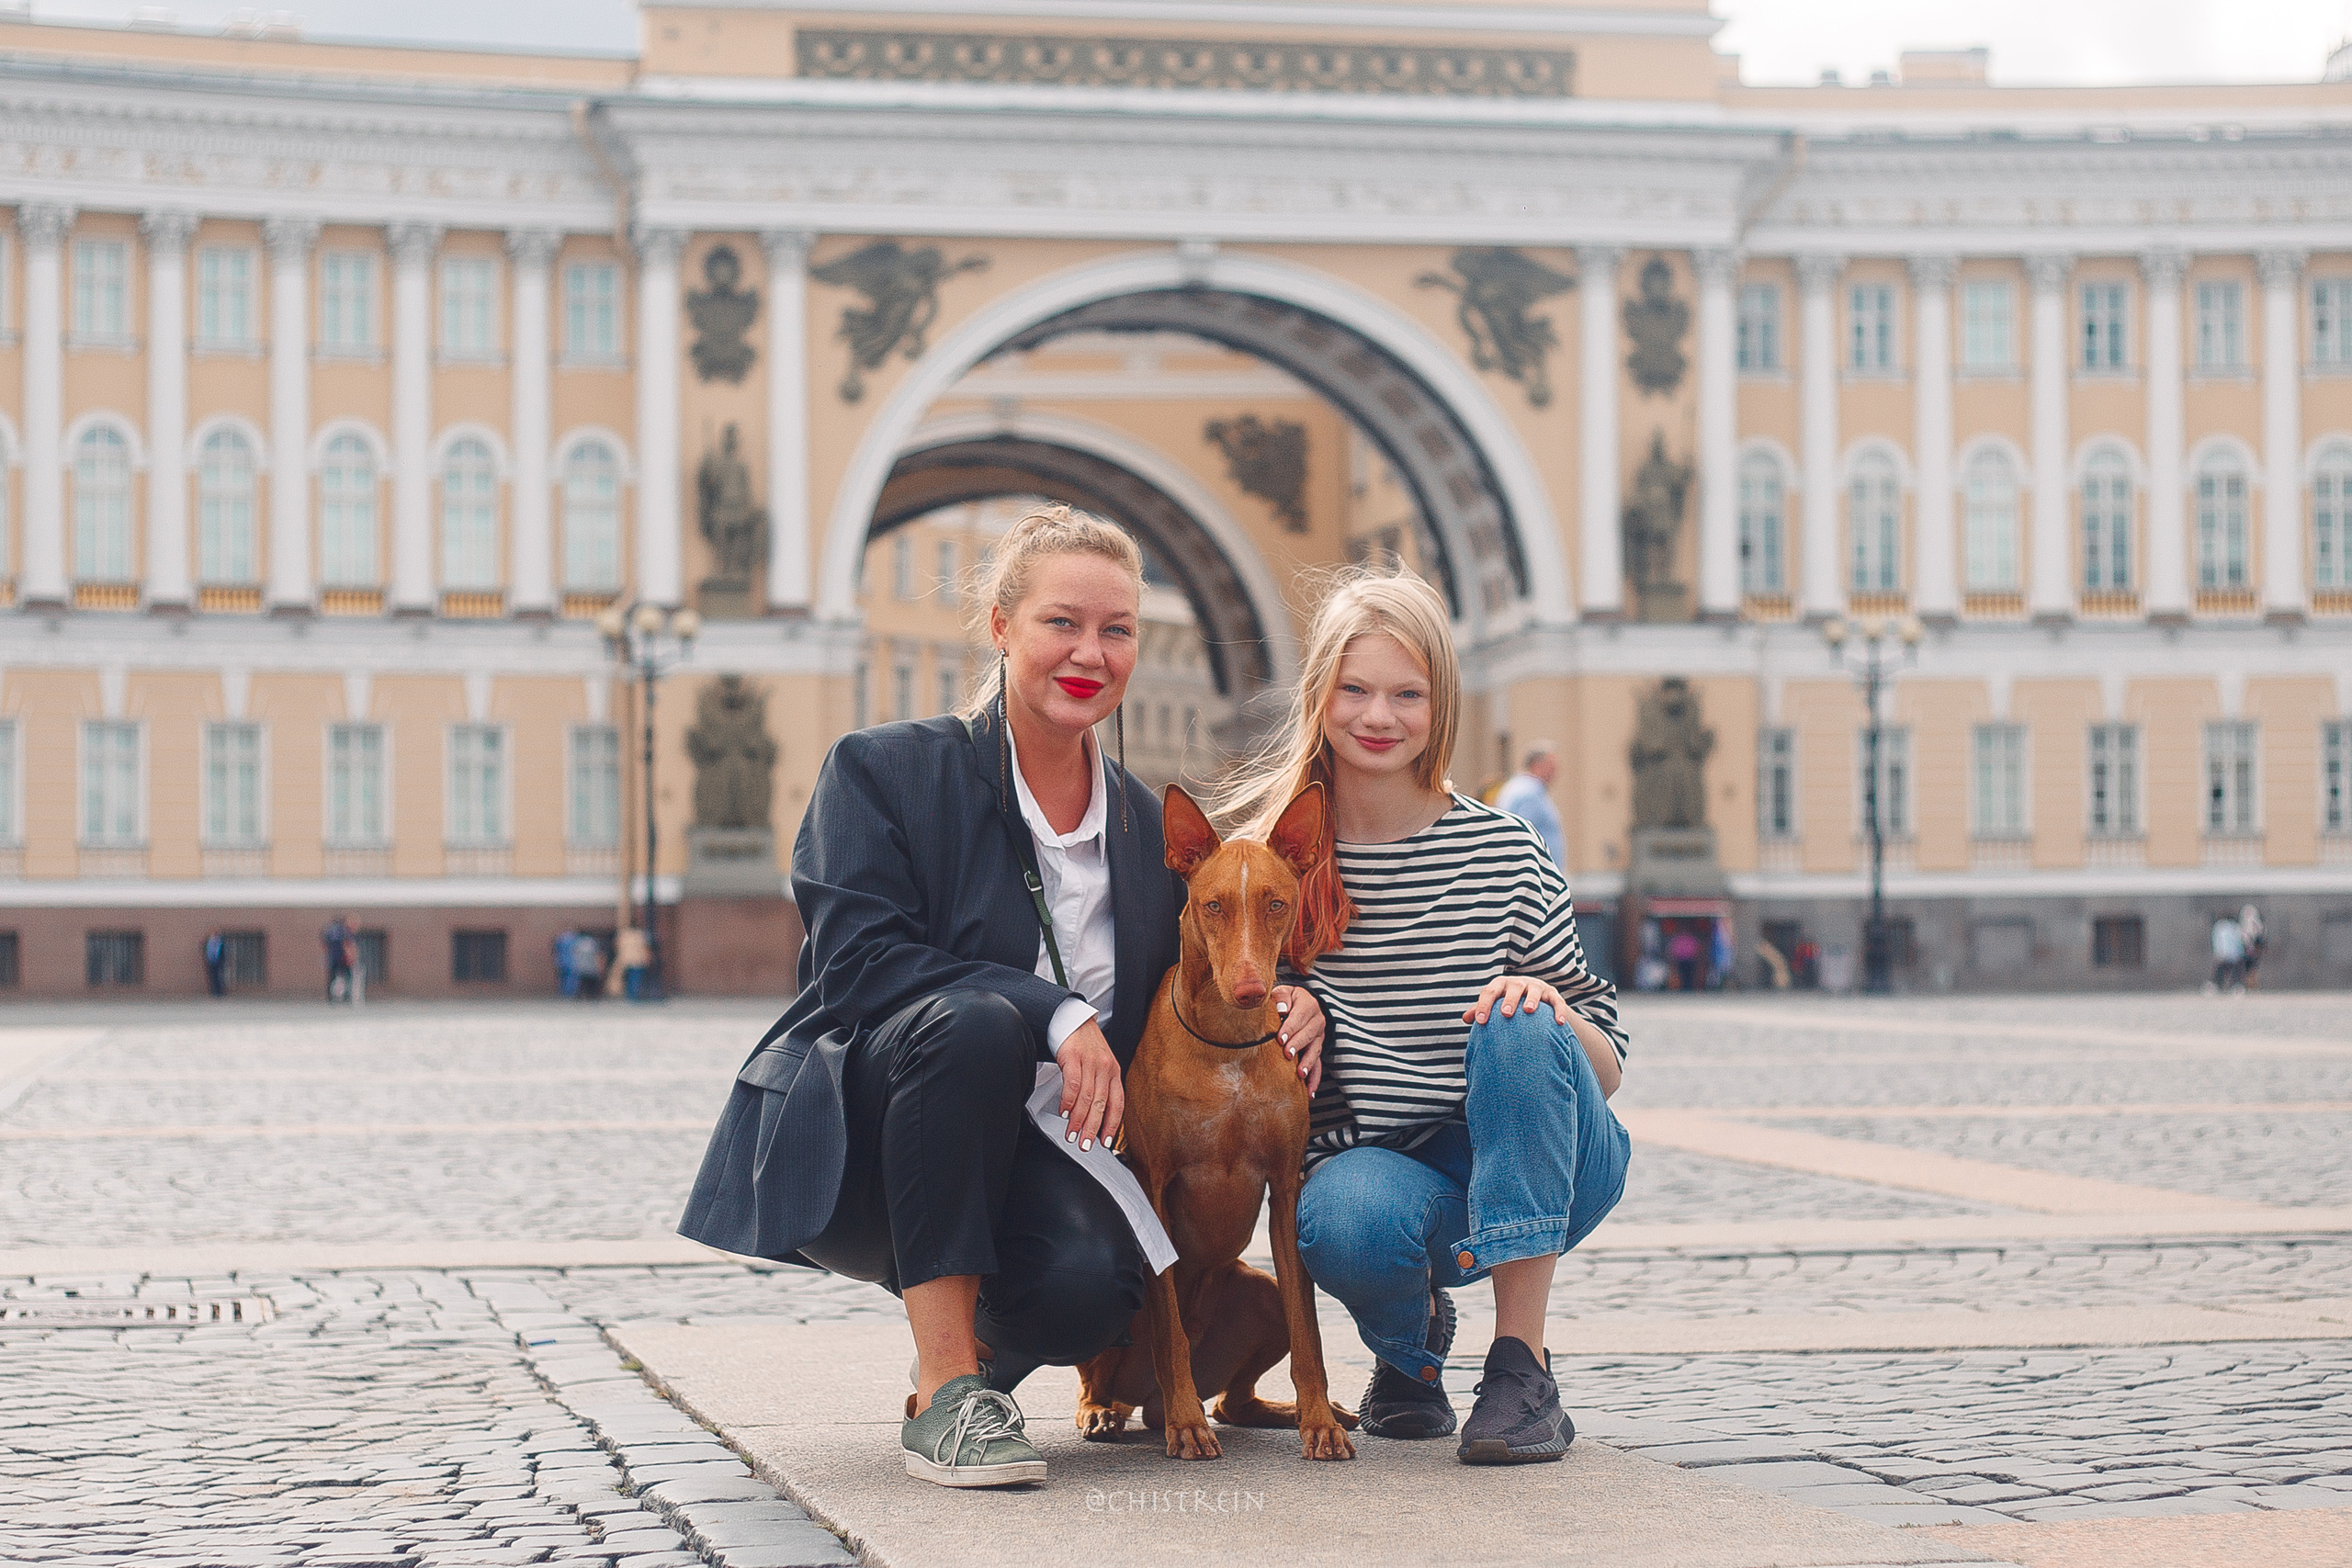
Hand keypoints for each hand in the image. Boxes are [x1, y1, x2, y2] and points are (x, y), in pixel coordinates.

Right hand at [1056, 1018, 1124, 1151]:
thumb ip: (1100, 1086)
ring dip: (1078, 1120)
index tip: (1105, 1143)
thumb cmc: (1086, 1045)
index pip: (1117, 1104)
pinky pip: (1073, 1084)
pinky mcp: (1073, 1057)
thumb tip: (1094, 1115)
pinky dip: (1068, 1101)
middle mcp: (1105, 1068)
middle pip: (1101, 1104)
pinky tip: (1063, 1112)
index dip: (1112, 1125)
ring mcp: (1090, 1062)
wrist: (1074, 1019)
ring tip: (1071, 1133)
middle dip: (1092, 1129)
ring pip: (1086, 1097)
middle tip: (1084, 1145)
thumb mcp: (1100, 1064)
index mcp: (1114, 1072)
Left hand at [1272, 985, 1326, 1094]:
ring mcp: (1319, 1037)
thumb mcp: (1282, 992)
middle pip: (1309, 1033)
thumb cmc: (1284, 999)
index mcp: (1308, 1003)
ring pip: (1315, 1050)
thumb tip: (1282, 1008)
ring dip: (1308, 1063)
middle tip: (1287, 1054)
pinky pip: (1318, 1065)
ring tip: (1300, 1074)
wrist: (1297, 1004)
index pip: (1300, 1016)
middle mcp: (1317, 1020)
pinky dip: (1314, 1079)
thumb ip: (1280, 997)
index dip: (1291, 1027)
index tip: (1280, 1038)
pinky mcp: (1317, 1050)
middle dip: (1298, 1045)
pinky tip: (1310, 1093)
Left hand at [1463, 974, 1570, 1026]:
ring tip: (1528, 1011)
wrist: (1535, 1000)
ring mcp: (1537, 987)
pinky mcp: (1552, 994)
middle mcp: (1519, 983)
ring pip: (1535, 990)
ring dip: (1532, 1000)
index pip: (1490, 992)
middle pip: (1514, 987)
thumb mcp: (1495, 1005)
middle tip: (1505, 1014)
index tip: (1480, 1021)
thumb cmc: (1507, 1004)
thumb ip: (1480, 1010)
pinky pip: (1557, 1001)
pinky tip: (1559, 1022)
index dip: (1484, 1005)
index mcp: (1501, 985)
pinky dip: (1558, 1011)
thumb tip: (1466, 1018)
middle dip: (1509, 999)